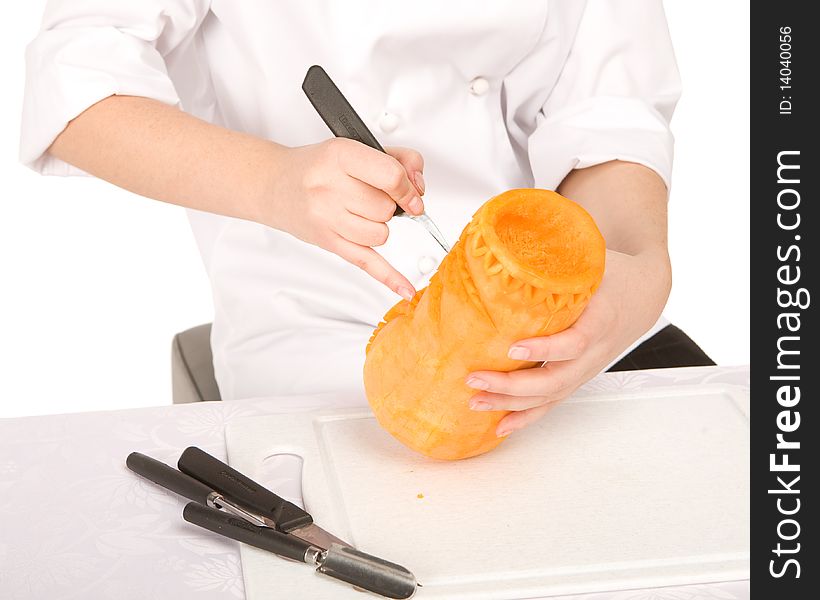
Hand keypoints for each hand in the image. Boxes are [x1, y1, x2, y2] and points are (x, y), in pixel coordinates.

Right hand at [268, 138, 425, 299]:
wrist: (274, 184)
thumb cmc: (317, 167)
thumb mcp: (356, 147)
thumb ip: (398, 159)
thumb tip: (418, 188)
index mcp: (340, 156)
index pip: (391, 177)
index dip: (409, 188)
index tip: (412, 194)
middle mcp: (330, 188)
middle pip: (386, 209)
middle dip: (387, 205)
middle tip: (368, 196)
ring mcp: (326, 218)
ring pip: (381, 234)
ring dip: (378, 225)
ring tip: (358, 212)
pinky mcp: (328, 242)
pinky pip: (366, 263)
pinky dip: (389, 277)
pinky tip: (405, 288)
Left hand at [464, 249, 671, 436]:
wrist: (642, 293)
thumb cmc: (612, 274)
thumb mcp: (590, 259)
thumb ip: (556, 258)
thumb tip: (503, 245)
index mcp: (601, 318)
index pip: (575, 341)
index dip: (546, 348)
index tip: (514, 345)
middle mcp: (594, 351)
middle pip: (556, 379)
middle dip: (512, 385)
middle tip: (476, 377)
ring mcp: (585, 369)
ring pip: (550, 396)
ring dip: (510, 403)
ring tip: (474, 401)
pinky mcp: (576, 378)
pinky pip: (551, 403)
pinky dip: (526, 417)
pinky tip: (501, 425)